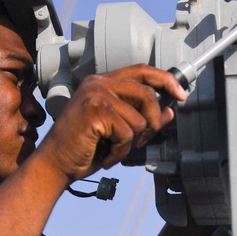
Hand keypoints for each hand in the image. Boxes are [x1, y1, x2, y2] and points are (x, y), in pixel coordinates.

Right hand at [35, 65, 186, 181]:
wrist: (55, 165)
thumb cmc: (84, 149)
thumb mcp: (118, 132)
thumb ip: (141, 118)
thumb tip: (169, 111)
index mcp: (103, 82)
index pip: (142, 71)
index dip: (165, 80)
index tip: (181, 94)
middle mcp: (98, 82)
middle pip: (147, 94)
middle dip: (152, 123)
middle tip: (139, 141)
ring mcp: (96, 94)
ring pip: (139, 119)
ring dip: (131, 143)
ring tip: (113, 150)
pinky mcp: (95, 110)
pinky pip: (128, 133)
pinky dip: (121, 152)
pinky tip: (106, 155)